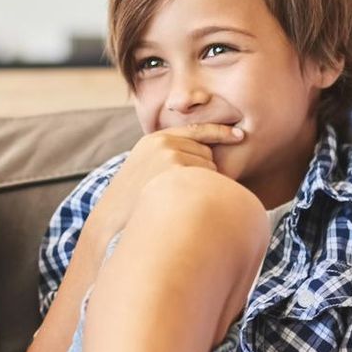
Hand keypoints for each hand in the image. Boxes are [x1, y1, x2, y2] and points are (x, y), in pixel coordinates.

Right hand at [90, 124, 247, 238]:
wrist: (111, 220)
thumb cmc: (131, 203)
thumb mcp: (143, 170)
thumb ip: (165, 158)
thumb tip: (202, 157)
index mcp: (154, 140)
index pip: (196, 130)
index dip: (220, 132)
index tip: (240, 135)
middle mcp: (163, 143)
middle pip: (206, 153)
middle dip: (204, 172)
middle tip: (183, 194)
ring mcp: (170, 155)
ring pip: (209, 168)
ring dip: (204, 184)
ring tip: (179, 199)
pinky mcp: (177, 171)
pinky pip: (208, 180)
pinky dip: (205, 192)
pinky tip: (188, 203)